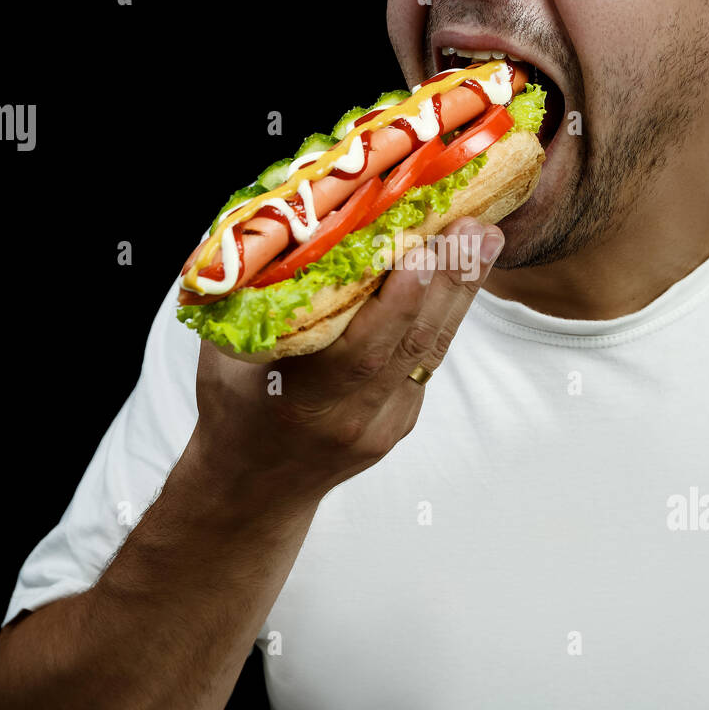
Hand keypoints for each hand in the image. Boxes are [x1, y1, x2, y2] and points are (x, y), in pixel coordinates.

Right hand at [191, 216, 504, 509]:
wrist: (254, 486)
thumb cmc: (233, 406)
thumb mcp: (225, 355)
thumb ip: (251, 298)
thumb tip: (274, 223)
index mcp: (300, 401)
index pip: (360, 353)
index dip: (395, 305)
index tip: (421, 253)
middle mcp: (349, 417)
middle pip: (411, 346)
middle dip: (447, 282)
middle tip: (473, 226)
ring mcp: (383, 423)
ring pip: (430, 350)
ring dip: (461, 291)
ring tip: (484, 237)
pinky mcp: (402, 420)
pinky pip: (427, 361)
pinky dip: (444, 313)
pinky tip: (460, 271)